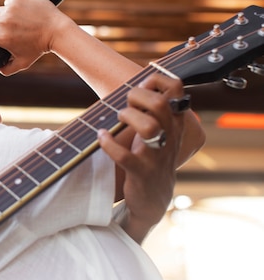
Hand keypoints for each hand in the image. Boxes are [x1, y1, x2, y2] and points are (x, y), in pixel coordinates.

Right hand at [0, 0, 67, 74]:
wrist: (56, 30)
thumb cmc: (39, 48)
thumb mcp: (23, 63)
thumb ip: (6, 70)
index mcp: (2, 38)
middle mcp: (4, 22)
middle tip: (2, 30)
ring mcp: (11, 9)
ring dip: (3, 17)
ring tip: (17, 23)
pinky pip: (8, 2)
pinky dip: (13, 7)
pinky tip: (22, 13)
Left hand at [97, 74, 188, 242]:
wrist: (153, 200)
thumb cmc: (151, 158)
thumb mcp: (160, 132)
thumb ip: (154, 110)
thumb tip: (137, 83)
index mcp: (175, 124)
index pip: (177, 89)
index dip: (157, 79)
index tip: (141, 84)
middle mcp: (170, 137)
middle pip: (160, 104)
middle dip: (137, 96)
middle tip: (126, 103)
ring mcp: (156, 157)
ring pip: (149, 128)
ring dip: (128, 117)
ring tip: (118, 118)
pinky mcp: (141, 173)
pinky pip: (124, 156)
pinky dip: (108, 143)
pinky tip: (101, 136)